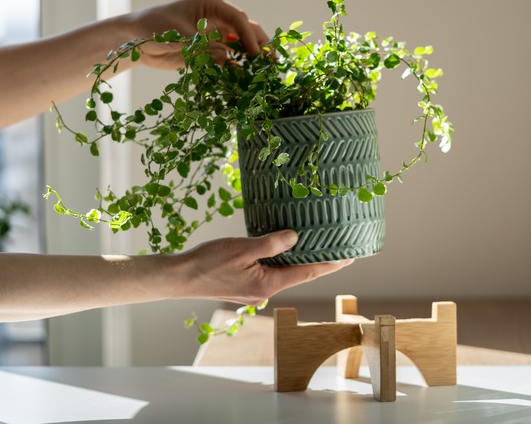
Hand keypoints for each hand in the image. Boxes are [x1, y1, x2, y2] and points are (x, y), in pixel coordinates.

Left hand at [121, 0, 268, 68]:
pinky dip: (238, 67)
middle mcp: (217, 17)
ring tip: (266, 72)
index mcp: (210, 4)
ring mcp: (215, 34)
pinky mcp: (210, 50)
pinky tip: (248, 79)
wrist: (134, 41)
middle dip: (260, 44)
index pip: (238, 18)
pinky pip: (229, 58)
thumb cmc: (152, 29)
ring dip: (253, 57)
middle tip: (272, 62)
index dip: (249, 35)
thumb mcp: (178, 37)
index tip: (255, 53)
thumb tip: (229, 58)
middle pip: (246, 29)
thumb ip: (203, 48)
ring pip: (241, 44)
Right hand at [178, 230, 353, 305]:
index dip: (330, 264)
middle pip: (299, 274)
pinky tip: (283, 251)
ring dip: (299, 261)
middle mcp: (265, 292)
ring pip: (284, 273)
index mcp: (269, 284)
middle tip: (339, 248)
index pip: (308, 272)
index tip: (350, 257)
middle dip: (319, 262)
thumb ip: (272, 243)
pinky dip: (281, 262)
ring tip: (316, 246)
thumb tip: (296, 238)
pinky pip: (270, 273)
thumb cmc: (208, 262)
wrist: (180, 278)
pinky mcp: (245, 287)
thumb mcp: (243, 248)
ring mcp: (255, 291)